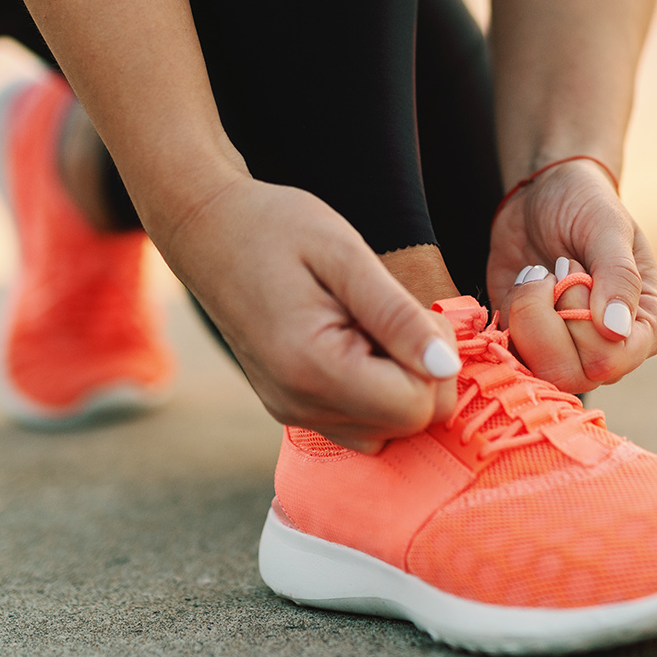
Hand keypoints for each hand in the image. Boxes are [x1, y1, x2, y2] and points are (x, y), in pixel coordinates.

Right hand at [159, 178, 459, 451]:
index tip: (411, 311)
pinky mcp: (293, 409)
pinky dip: (377, 391)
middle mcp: (300, 405)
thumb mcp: (345, 254)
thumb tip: (447, 364)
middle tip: (395, 314)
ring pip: (389, 429)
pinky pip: (362, 424)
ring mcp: (294, 412)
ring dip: (401, 381)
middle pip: (409, 424)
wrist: (208, 231)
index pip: (415, 406)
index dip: (435, 360)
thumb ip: (398, 315)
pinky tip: (360, 344)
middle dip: (423, 371)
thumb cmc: (275, 227)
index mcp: (312, 369)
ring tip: (372, 325)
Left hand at [487, 160, 656, 393]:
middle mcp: (610, 350)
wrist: (544, 194)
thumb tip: (616, 330)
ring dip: (524, 314)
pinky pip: (507, 355)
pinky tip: (523, 285)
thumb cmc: (586, 205)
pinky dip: (506, 317)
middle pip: (570, 374)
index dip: (581, 320)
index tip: (574, 270)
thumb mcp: (608, 227)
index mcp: (645, 327)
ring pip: (534, 371)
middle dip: (546, 317)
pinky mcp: (528, 346)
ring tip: (536, 276)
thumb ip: (618, 274)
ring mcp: (567, 353)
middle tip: (551, 272)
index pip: (611, 360)